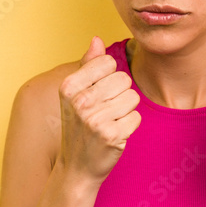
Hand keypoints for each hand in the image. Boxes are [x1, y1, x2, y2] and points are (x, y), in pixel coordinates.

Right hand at [57, 36, 140, 184]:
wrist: (76, 167)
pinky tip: (115, 134)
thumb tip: (96, 38)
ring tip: (109, 122)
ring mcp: (95, 119)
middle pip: (123, 78)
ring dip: (126, 110)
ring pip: (133, 97)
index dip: (109, 77)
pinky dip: (130, 126)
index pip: (108, 62)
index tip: (97, 94)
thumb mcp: (76, 95)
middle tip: (105, 111)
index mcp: (69, 87)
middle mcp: (80, 101)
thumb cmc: (79, 127)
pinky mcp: (112, 135)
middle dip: (120, 94)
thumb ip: (88, 65)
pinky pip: (137, 117)